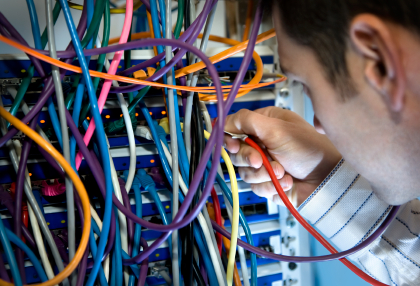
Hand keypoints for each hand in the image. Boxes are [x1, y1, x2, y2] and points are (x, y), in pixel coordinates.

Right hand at [224, 107, 340, 205]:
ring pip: (244, 172)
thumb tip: (222, 120)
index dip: (229, 139)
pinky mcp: (267, 182)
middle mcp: (261, 143)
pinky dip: (271, 185)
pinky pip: (255, 187)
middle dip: (249, 158)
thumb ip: (246, 120)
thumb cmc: (309, 149)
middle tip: (260, 161)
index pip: (233, 129)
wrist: (327, 179)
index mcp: (263, 124)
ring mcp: (264, 163)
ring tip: (282, 171)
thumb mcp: (276, 129)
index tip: (234, 145)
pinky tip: (286, 181)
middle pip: (235, 153)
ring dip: (264, 173)